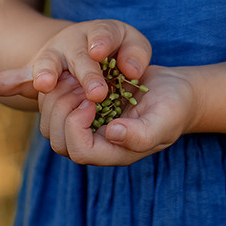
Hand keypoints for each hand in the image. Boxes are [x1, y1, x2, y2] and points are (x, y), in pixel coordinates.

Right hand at [0, 18, 150, 106]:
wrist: (86, 49)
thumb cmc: (114, 48)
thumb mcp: (132, 44)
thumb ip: (136, 53)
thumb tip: (129, 71)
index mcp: (95, 33)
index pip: (102, 36)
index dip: (103, 43)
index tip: (103, 52)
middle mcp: (68, 44)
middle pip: (73, 55)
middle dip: (85, 72)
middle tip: (98, 91)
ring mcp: (48, 61)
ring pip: (44, 68)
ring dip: (46, 74)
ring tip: (46, 83)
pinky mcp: (31, 78)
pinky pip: (6, 81)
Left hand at [38, 65, 196, 166]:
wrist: (174, 90)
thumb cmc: (173, 107)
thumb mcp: (164, 120)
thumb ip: (141, 134)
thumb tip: (111, 134)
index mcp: (114, 152)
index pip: (79, 151)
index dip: (77, 124)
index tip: (91, 99)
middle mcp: (96, 143)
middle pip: (59, 141)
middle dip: (62, 110)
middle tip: (79, 85)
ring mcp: (88, 127)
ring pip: (52, 124)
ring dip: (57, 98)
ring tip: (75, 78)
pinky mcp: (84, 109)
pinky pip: (56, 106)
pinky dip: (58, 89)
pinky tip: (74, 73)